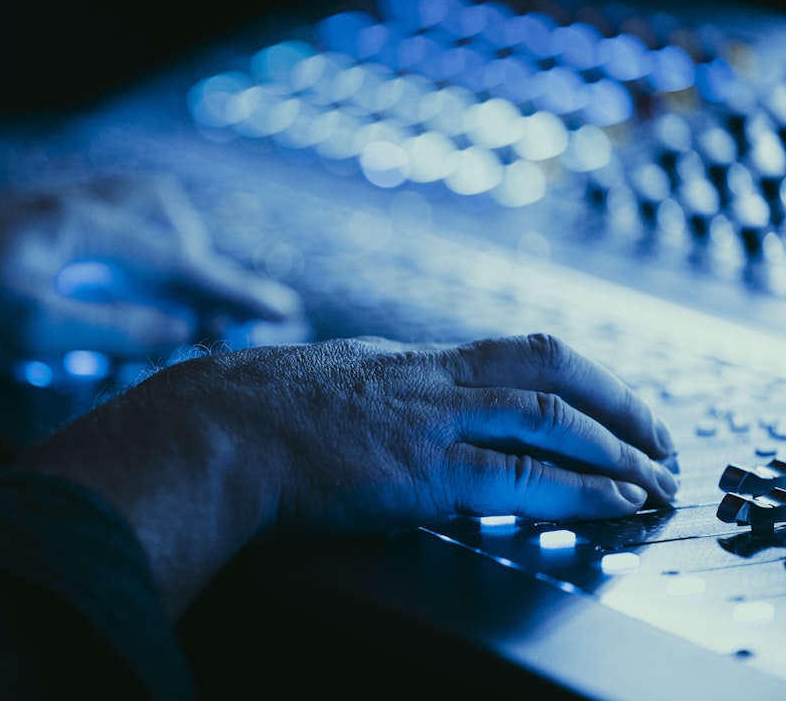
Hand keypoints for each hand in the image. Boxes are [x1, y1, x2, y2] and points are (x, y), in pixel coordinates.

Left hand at [0, 174, 303, 373]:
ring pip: (131, 208)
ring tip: (181, 290)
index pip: (179, 258)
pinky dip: (129, 246)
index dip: (235, 290)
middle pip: (164, 215)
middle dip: (204, 259)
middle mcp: (69, 205)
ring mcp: (44, 209)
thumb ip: (113, 328)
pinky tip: (117, 281)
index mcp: (80, 226)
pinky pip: (99, 219)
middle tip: (228, 307)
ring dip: (167, 244)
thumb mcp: (30, 328)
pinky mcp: (22, 224)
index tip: (286, 313)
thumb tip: (183, 333)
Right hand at [24, 333, 677, 616]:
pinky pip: (522, 475)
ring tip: (653, 475)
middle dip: (616, 398)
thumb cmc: (236, 413)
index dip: (569, 376)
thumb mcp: (309, 380)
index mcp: (400, 360)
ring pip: (549, 416)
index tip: (598, 401)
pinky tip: (615, 500)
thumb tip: (367, 409)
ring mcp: (424, 419)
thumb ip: (353, 390)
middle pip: (547, 366)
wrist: (200, 431)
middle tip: (654, 434)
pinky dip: (581, 487)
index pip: (507, 354)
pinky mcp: (417, 469)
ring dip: (615, 446)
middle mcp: (424, 378)